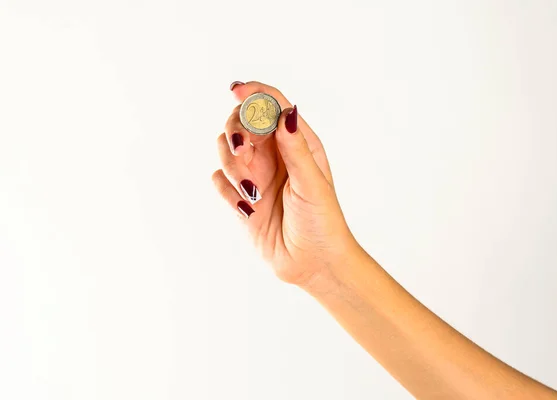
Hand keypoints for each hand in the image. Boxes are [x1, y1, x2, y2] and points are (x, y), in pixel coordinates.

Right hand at [212, 81, 355, 284]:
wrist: (312, 264)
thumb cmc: (322, 223)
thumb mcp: (312, 184)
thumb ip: (295, 149)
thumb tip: (284, 112)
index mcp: (297, 144)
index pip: (272, 106)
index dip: (254, 94)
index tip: (237, 92)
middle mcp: (274, 155)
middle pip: (242, 122)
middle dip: (237, 133)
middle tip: (242, 152)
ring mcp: (255, 175)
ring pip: (226, 149)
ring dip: (232, 166)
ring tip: (251, 193)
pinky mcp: (240, 197)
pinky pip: (218, 180)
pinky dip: (226, 191)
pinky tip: (247, 209)